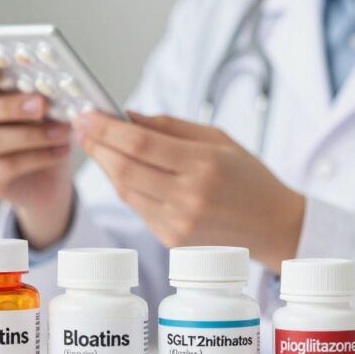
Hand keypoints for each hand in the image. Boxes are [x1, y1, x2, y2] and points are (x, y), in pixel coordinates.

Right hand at [0, 62, 73, 247]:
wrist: (47, 177)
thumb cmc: (41, 132)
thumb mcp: (42, 109)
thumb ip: (36, 95)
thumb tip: (49, 84)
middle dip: (9, 106)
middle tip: (41, 104)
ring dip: (31, 135)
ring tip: (61, 131)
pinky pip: (6, 166)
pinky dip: (37, 157)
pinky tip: (59, 151)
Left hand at [74, 111, 303, 271]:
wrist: (273, 226)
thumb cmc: (248, 177)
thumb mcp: (217, 138)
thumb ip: (168, 126)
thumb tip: (125, 115)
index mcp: (203, 165)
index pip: (140, 145)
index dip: (107, 129)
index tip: (87, 114)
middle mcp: (189, 197)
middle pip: (124, 169)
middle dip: (96, 145)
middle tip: (81, 127)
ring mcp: (178, 223)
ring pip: (124, 190)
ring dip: (105, 165)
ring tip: (96, 144)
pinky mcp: (171, 240)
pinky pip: (136, 208)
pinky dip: (123, 185)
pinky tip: (120, 169)